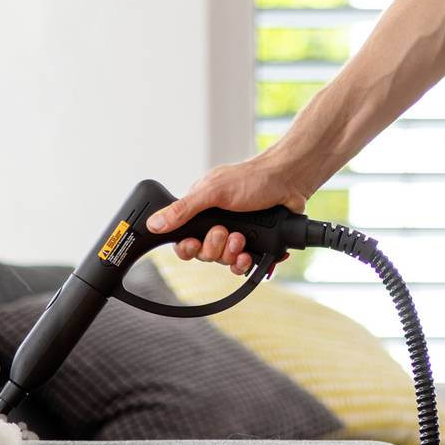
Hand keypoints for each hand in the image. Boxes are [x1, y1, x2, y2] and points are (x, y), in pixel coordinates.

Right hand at [143, 151, 318, 274]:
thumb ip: (184, 209)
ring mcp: (237, 236)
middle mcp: (217, 225)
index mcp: (202, 211)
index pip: (184, 239)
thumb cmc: (253, 179)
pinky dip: (245, 263)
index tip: (193, 244)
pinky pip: (243, 265)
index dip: (187, 247)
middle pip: (204, 254)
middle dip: (214, 247)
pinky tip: (249, 255)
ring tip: (241, 239)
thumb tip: (154, 223)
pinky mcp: (255, 245)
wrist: (290, 182)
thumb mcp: (212, 191)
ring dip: (231, 254)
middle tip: (224, 231)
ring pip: (223, 262)